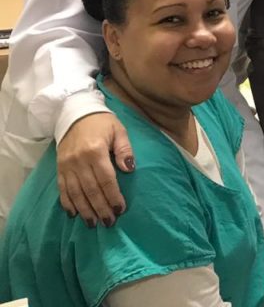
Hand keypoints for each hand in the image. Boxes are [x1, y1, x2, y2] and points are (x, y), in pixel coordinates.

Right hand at [56, 112, 133, 226]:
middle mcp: (79, 161)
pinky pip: (62, 189)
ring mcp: (66, 166)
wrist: (75, 113)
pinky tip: (74, 214)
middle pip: (90, 190)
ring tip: (93, 223)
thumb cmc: (102, 123)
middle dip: (100, 208)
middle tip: (109, 222)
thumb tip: (129, 169)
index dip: (113, 196)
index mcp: (95, 151)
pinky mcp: (59, 168)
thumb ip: (125, 150)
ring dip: (85, 210)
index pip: (106, 179)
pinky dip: (68, 203)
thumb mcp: (119, 130)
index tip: (120, 209)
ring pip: (75, 193)